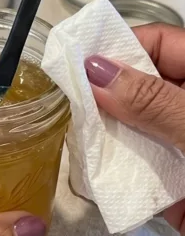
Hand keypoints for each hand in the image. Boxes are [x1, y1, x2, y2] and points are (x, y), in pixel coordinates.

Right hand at [84, 23, 184, 235]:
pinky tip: (91, 174)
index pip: (163, 44)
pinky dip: (116, 176)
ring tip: (70, 135)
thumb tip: (95, 70)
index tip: (75, 63)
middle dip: (105, 94)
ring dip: (107, 137)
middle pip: (143, 88)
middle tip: (62, 101)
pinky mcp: (176, 191)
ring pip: (136, 132)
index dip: (121, 48)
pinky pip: (139, 175)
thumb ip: (153, 101)